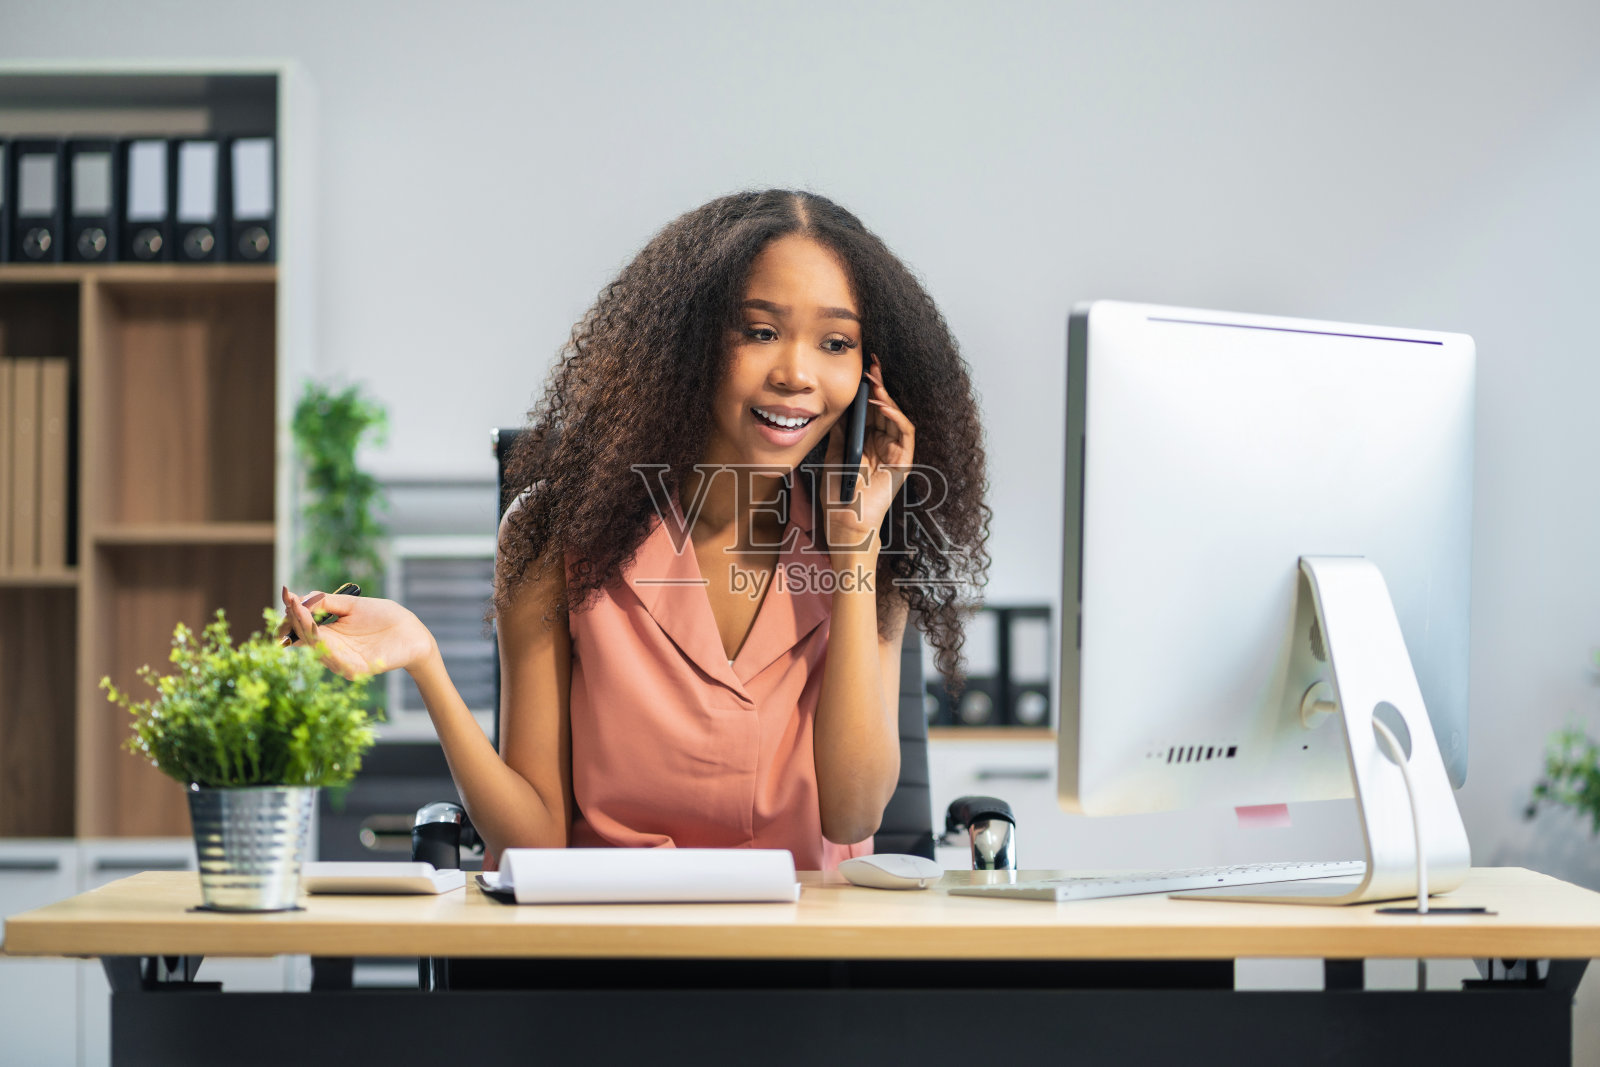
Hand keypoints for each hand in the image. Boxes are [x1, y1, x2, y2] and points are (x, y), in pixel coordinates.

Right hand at [277, 586, 436, 679]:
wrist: (412, 632)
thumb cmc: (383, 617)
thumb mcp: (352, 606)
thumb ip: (327, 602)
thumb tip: (300, 598)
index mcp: (329, 634)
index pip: (303, 626)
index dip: (292, 613)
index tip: (286, 594)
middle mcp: (332, 649)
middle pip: (305, 637)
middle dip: (296, 619)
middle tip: (290, 602)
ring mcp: (343, 661)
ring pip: (317, 648)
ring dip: (306, 630)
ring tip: (300, 611)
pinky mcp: (356, 670)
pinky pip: (336, 660)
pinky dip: (324, 646)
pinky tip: (317, 630)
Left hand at [822, 352, 914, 556]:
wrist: (844, 523)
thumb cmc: (837, 495)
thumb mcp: (833, 455)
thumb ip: (839, 433)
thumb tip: (839, 406)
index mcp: (867, 444)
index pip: (871, 411)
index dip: (868, 390)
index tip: (860, 370)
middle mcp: (883, 446)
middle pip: (885, 410)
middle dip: (879, 386)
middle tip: (872, 365)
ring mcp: (894, 455)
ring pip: (896, 418)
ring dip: (887, 398)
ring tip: (875, 383)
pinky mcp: (902, 463)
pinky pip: (905, 434)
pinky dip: (896, 417)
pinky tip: (884, 405)